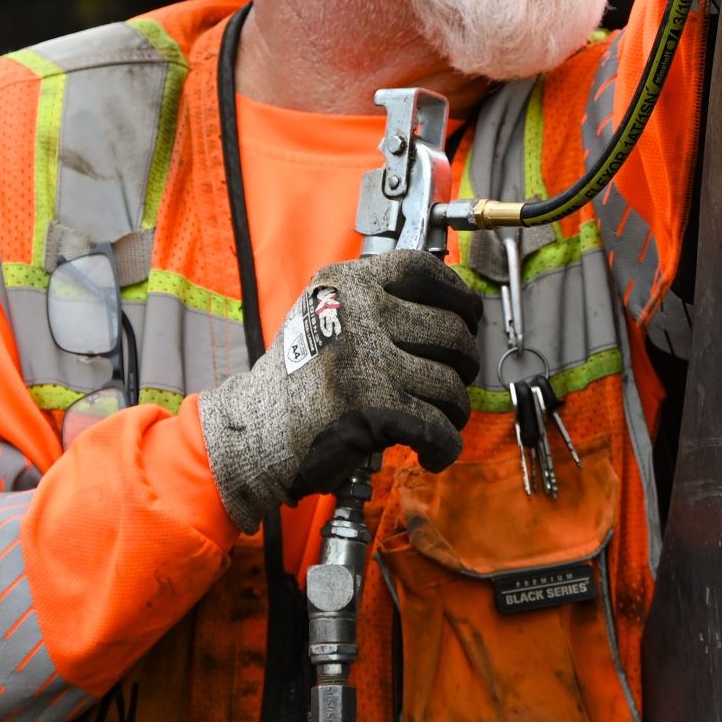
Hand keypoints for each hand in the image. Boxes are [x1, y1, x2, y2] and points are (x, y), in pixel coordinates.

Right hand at [197, 248, 484, 532]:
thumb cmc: (295, 382)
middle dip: (464, 363)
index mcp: (347, 283)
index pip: (423, 269)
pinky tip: (432, 452)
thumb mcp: (326, 317)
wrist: (254, 434)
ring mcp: (363, 359)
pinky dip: (444, 446)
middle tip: (454, 381)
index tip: (468, 315)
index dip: (458, 294)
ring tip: (438, 420)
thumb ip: (377, 304)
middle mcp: (356, 313)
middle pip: (450, 331)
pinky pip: (437, 427)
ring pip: (449, 383)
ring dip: (454, 410)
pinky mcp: (370, 408)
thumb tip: (453, 311)